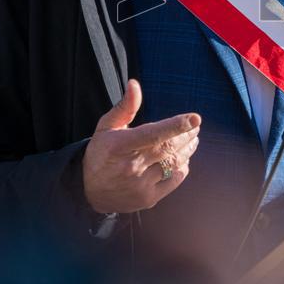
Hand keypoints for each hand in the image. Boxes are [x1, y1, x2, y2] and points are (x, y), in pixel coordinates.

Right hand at [82, 79, 200, 213]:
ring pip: (174, 163)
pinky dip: (182, 167)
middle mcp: (131, 166)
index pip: (152, 134)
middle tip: (194, 126)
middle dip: (187, 135)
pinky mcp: (148, 199)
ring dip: (188, 149)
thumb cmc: (101, 153)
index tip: (195, 118)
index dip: (175, 125)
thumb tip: (135, 84)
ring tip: (193, 139)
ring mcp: (140, 185)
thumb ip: (124, 107)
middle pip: (168, 147)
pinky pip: (174, 180)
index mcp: (120, 145)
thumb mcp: (106, 127)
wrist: (89, 192)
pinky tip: (183, 159)